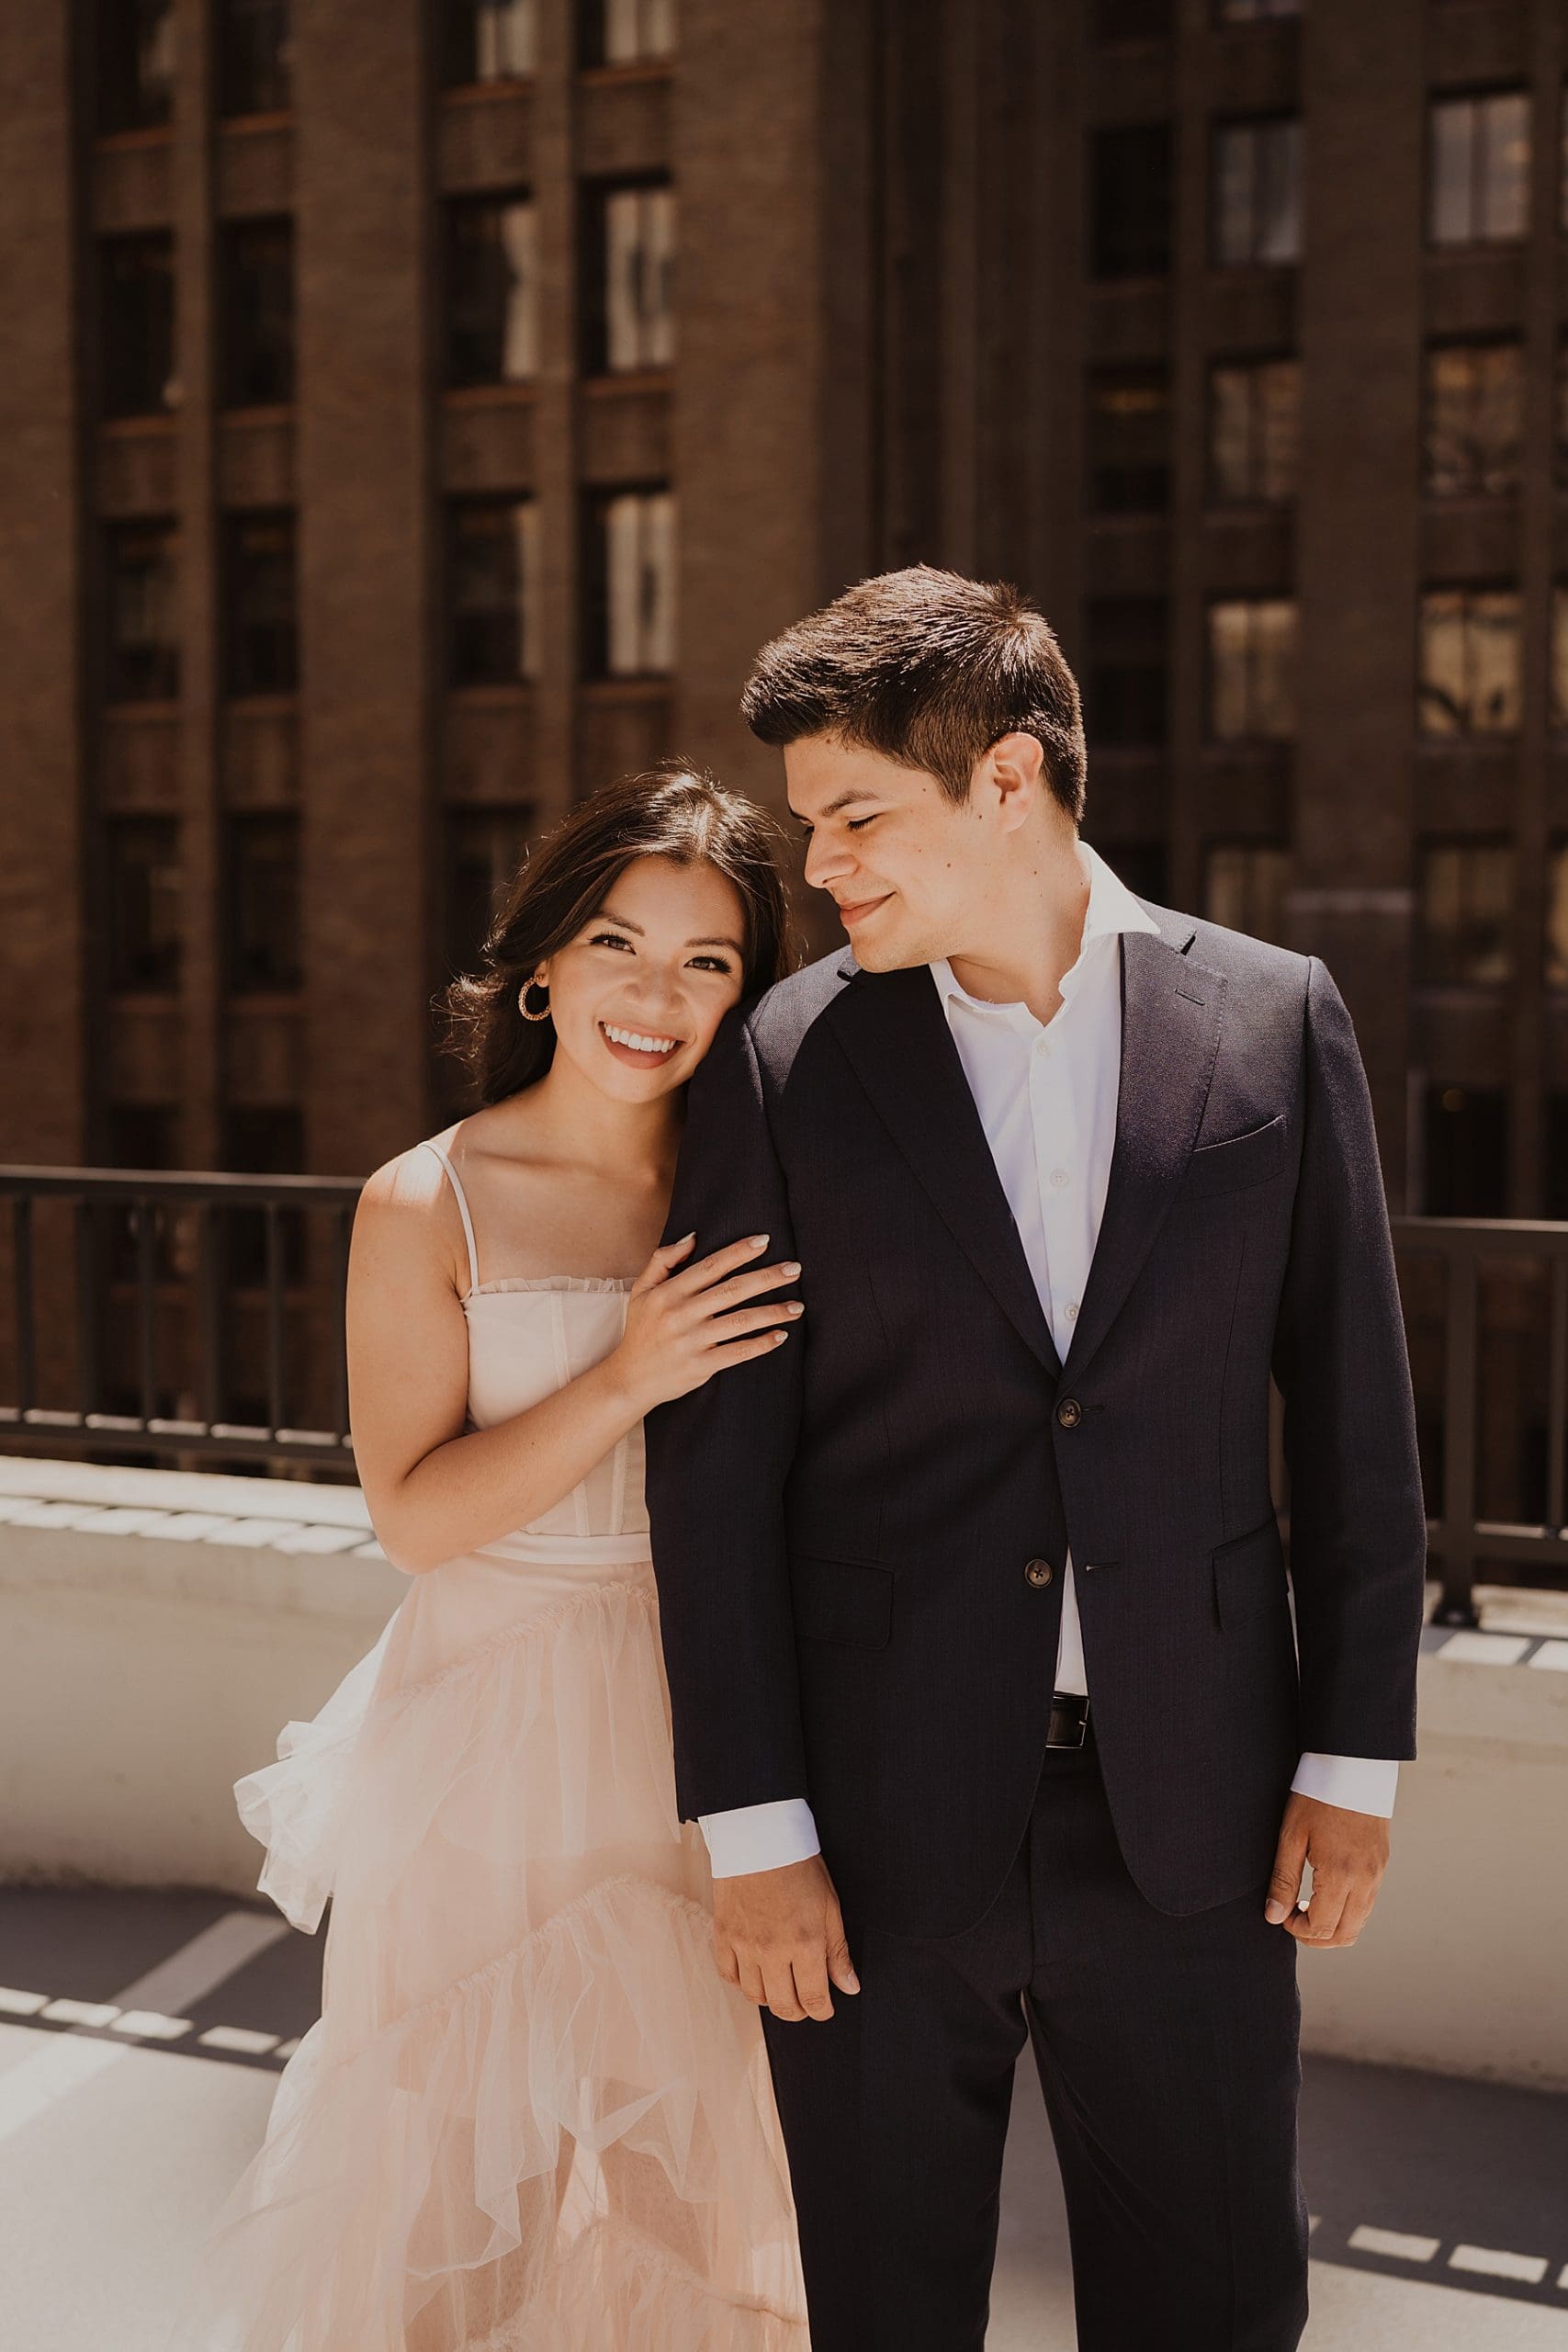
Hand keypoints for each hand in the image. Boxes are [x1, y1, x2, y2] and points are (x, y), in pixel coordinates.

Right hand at [609, 1232, 802, 1412]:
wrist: (630, 1379)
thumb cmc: (641, 1331)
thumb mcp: (642, 1290)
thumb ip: (663, 1260)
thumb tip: (693, 1237)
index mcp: (669, 1293)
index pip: (711, 1267)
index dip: (739, 1252)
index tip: (765, 1241)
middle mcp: (682, 1315)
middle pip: (733, 1290)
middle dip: (767, 1278)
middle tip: (795, 1268)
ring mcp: (693, 1341)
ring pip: (741, 1322)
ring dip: (773, 1312)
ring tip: (797, 1306)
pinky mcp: (702, 1366)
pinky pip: (738, 1352)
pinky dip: (762, 1344)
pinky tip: (781, 1335)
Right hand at [713, 1854, 858, 2022]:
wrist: (761, 1838)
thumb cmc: (800, 1867)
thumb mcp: (830, 1907)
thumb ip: (838, 1952)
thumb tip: (849, 1987)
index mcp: (805, 1943)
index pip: (813, 1998)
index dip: (822, 2011)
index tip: (825, 2008)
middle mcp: (772, 1950)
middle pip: (783, 2005)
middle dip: (798, 2011)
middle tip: (804, 2003)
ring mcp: (744, 1945)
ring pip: (755, 1995)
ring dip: (770, 1999)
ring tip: (781, 1988)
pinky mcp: (723, 1935)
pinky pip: (729, 1976)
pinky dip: (742, 1982)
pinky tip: (754, 1974)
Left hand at [1265, 1792, 1388, 1947]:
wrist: (1353, 1766)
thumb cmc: (1317, 1796)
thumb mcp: (1291, 1836)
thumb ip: (1283, 1880)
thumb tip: (1273, 1917)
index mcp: (1340, 1876)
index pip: (1322, 1928)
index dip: (1297, 1930)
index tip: (1282, 1914)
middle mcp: (1365, 1881)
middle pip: (1345, 1935)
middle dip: (1316, 1936)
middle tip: (1293, 1918)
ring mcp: (1377, 1874)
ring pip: (1359, 1923)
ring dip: (1334, 1926)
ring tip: (1308, 1904)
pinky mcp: (1381, 1865)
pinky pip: (1368, 1904)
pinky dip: (1348, 1911)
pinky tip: (1327, 1892)